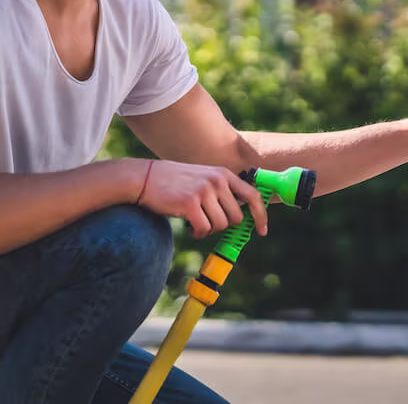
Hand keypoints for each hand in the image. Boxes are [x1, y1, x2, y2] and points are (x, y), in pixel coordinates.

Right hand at [133, 159, 267, 239]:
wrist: (145, 178)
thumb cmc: (176, 182)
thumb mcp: (204, 178)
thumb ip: (223, 191)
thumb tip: (241, 215)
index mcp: (224, 174)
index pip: (253, 196)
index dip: (261, 215)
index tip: (262, 230)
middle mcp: (218, 181)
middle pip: (236, 217)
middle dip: (223, 225)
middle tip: (208, 221)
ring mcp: (204, 191)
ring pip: (220, 225)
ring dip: (209, 229)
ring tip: (196, 222)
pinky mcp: (189, 203)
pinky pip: (204, 229)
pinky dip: (198, 233)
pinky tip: (189, 227)